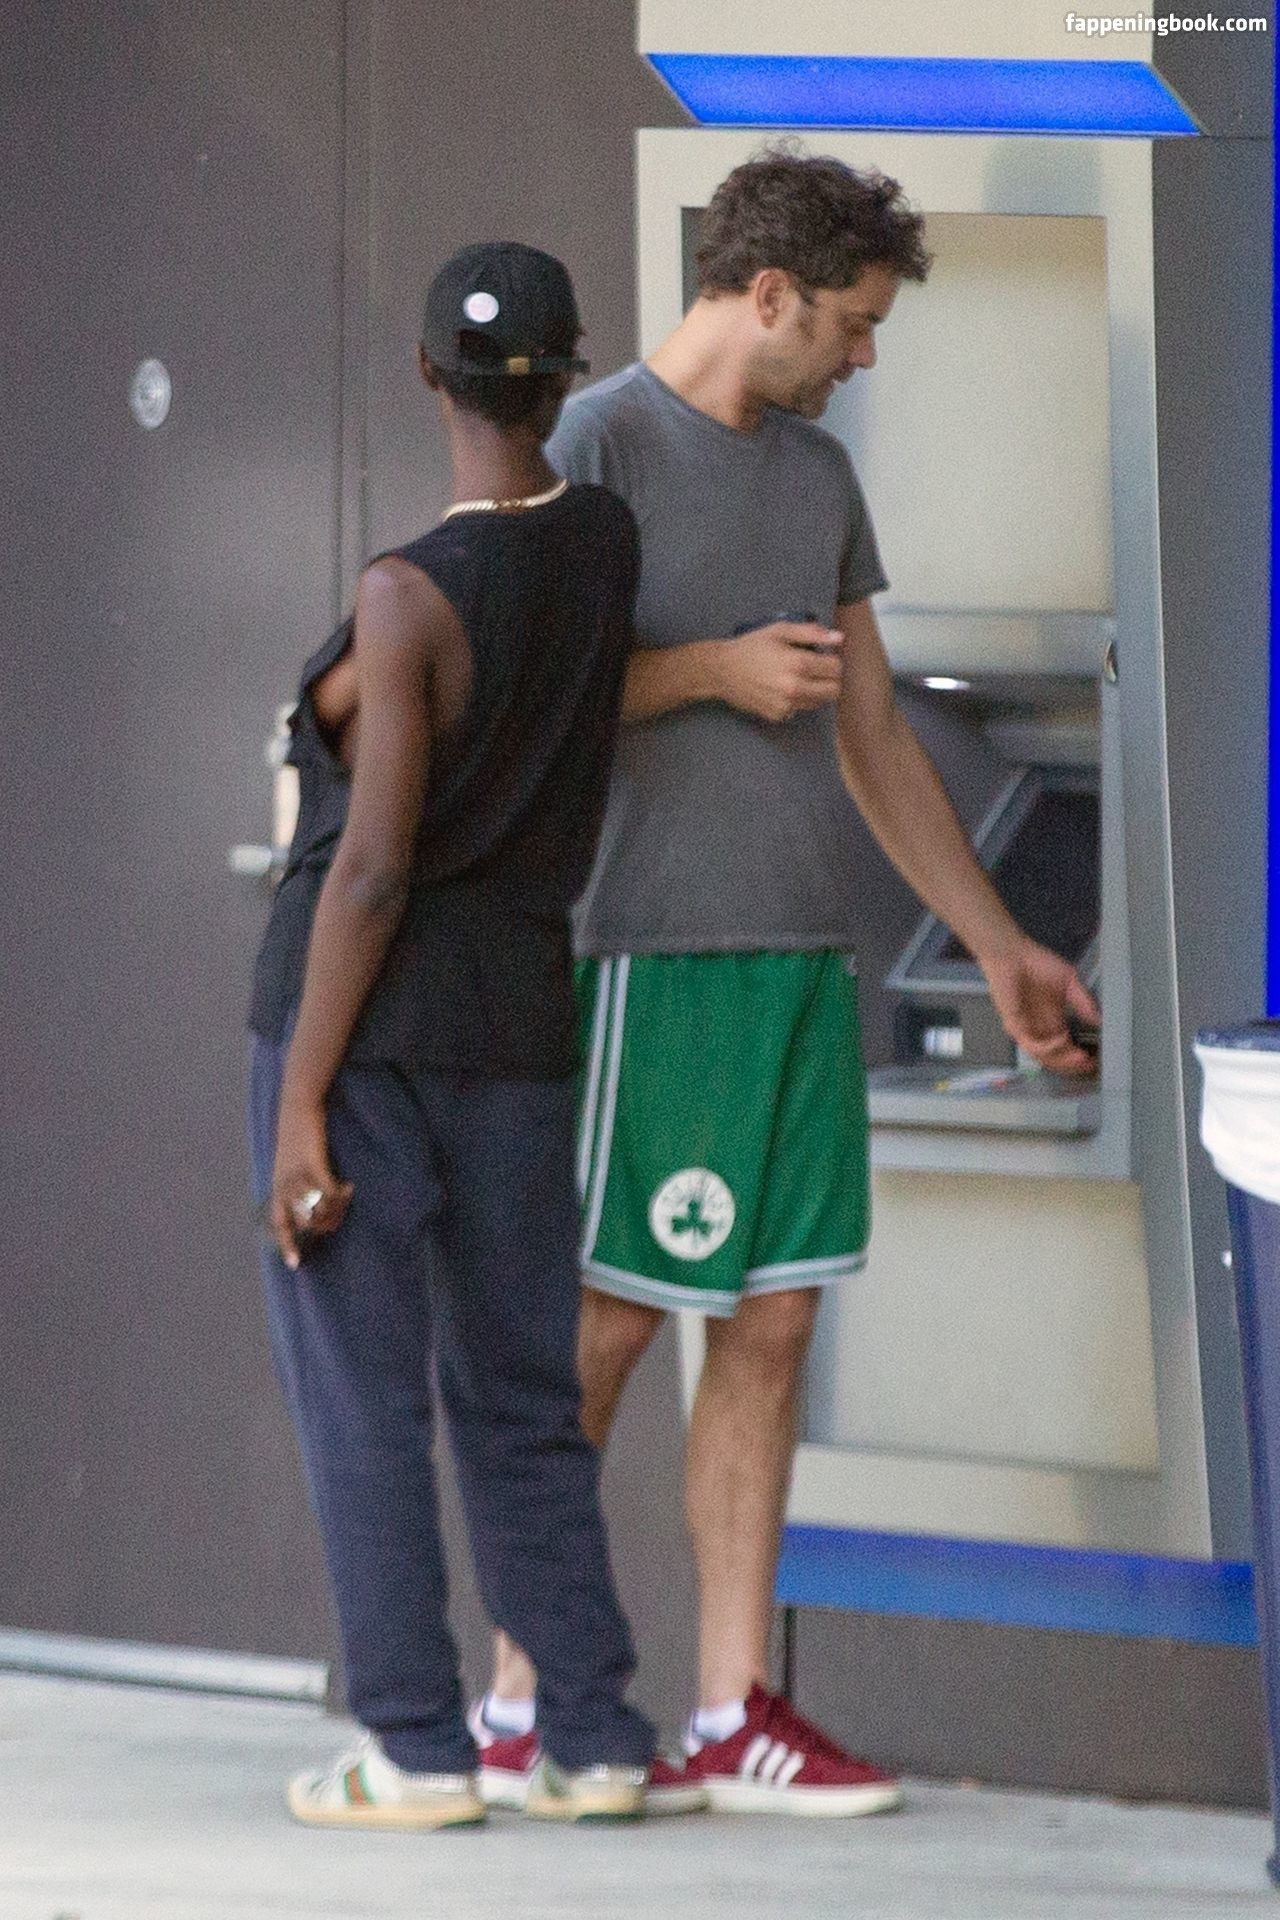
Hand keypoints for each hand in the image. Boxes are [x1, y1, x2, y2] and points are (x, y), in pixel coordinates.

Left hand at [268, 1098, 353, 1270]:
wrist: (297, 1106)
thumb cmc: (296, 1135)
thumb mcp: (291, 1161)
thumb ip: (298, 1182)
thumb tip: (312, 1205)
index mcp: (277, 1185)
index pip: (278, 1221)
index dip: (286, 1243)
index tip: (295, 1264)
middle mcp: (285, 1183)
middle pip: (303, 1221)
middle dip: (323, 1226)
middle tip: (338, 1217)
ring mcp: (298, 1173)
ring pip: (317, 1208)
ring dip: (335, 1208)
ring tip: (346, 1198)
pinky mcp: (313, 1162)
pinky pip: (328, 1191)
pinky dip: (340, 1194)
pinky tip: (349, 1187)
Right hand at [714, 622, 842, 723]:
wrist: (722, 670)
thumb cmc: (752, 646)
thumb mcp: (780, 630)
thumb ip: (812, 633)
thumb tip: (839, 639)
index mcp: (798, 663)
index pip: (835, 668)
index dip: (832, 660)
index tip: (822, 656)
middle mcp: (794, 688)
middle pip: (833, 690)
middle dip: (830, 678)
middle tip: (816, 669)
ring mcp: (786, 705)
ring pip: (819, 702)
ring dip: (816, 690)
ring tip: (799, 677)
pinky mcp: (778, 715)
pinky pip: (800, 709)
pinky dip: (798, 700)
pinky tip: (783, 688)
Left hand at [979, 936, 1100, 1077]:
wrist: (1013, 953)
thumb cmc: (1038, 964)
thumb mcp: (1070, 983)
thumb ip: (1083, 1002)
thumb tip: (1099, 1022)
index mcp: (1052, 1021)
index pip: (1066, 1048)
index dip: (1079, 1058)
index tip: (1095, 1061)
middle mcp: (1039, 1029)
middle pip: (1056, 1058)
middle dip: (1073, 1065)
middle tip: (1089, 1064)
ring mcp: (1026, 1029)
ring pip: (1043, 1057)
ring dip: (1063, 1059)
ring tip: (1079, 1057)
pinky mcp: (1014, 1025)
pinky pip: (1030, 1044)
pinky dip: (1047, 1046)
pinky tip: (1062, 1040)